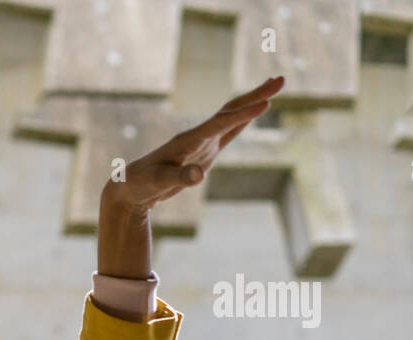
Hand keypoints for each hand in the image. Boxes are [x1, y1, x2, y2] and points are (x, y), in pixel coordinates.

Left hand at [102, 75, 285, 212]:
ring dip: (253, 101)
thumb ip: (179, 178)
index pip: (221, 123)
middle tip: (282, 79)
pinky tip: (255, 110)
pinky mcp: (203, 152)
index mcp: (188, 140)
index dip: (243, 114)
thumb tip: (199, 176)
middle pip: (231, 110)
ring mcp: (202, 143)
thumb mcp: (159, 182)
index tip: (267, 103)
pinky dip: (244, 119)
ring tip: (275, 85)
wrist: (130, 186)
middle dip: (256, 95)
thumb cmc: (141, 184)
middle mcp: (198, 136)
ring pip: (232, 116)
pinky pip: (228, 131)